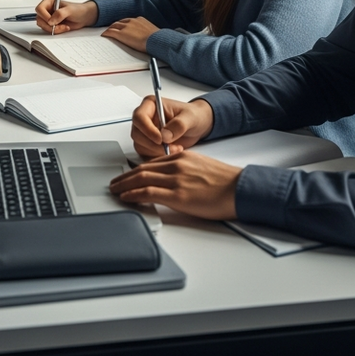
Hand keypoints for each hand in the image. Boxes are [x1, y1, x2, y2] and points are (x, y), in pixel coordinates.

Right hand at [34, 0, 97, 33]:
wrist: (84, 17)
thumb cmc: (78, 10)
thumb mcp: (70, 10)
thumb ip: (60, 14)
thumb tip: (51, 21)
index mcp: (49, 1)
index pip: (40, 9)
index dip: (45, 16)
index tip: (52, 21)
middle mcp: (47, 9)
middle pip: (39, 19)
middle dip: (50, 25)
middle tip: (60, 26)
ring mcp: (48, 17)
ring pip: (43, 26)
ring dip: (53, 29)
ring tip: (64, 26)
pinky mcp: (51, 25)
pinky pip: (48, 30)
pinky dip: (56, 31)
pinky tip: (63, 28)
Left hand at [101, 16, 158, 52]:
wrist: (156, 40)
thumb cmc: (157, 38)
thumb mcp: (152, 31)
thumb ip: (147, 31)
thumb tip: (148, 36)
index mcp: (139, 19)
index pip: (128, 20)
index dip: (123, 23)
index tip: (121, 26)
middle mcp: (132, 21)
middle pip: (119, 22)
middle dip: (115, 25)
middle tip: (111, 28)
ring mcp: (126, 27)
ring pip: (114, 26)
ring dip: (110, 28)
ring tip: (106, 31)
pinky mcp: (122, 34)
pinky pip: (111, 32)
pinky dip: (106, 33)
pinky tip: (104, 35)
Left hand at [108, 150, 240, 220]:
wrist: (239, 189)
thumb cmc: (225, 182)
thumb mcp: (201, 167)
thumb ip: (184, 169)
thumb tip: (172, 179)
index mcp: (182, 157)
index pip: (152, 163)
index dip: (137, 170)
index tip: (129, 175)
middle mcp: (176, 165)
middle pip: (143, 169)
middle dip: (125, 176)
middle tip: (114, 182)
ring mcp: (176, 180)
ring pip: (141, 178)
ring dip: (124, 185)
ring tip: (115, 190)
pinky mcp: (178, 196)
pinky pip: (148, 192)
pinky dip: (133, 194)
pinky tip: (126, 197)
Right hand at [129, 95, 214, 157]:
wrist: (198, 125)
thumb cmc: (193, 116)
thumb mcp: (190, 117)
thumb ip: (178, 124)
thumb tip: (164, 135)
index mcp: (151, 105)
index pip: (139, 117)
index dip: (147, 129)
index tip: (160, 139)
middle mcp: (145, 118)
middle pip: (137, 134)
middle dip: (153, 144)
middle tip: (170, 147)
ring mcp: (145, 132)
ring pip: (140, 145)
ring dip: (156, 152)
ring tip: (175, 148)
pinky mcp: (148, 144)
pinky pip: (145, 153)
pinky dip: (157, 156)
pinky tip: (171, 152)